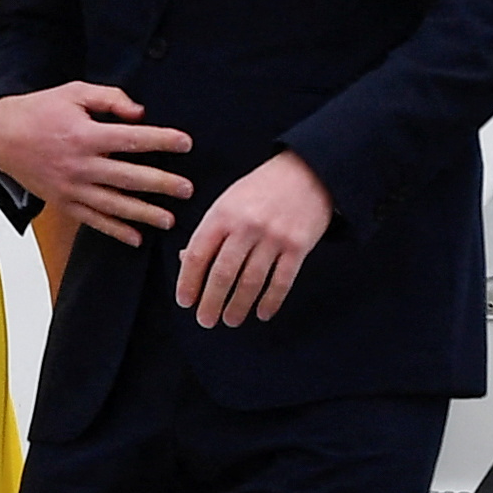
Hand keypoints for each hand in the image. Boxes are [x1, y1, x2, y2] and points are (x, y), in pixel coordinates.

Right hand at [0, 83, 193, 244]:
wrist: (1, 136)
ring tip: (169, 220)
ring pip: (113, 204)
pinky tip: (136, 238)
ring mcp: (71, 187)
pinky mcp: (63, 201)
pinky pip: (92, 219)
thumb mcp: (74, 92)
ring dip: (143, 213)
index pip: (132, 139)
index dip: (161, 140)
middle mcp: (80, 165)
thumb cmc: (40, 110)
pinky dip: (114, 230)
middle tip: (187, 189)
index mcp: (85, 135)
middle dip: (161, 184)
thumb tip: (140, 113)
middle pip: (128, 177)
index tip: (185, 143)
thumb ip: (109, 99)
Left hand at [177, 151, 331, 325]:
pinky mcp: (299, 246)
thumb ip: (209, 231)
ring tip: (230, 320)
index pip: (198, 255)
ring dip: (238, 306)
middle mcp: (247, 226)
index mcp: (222, 215)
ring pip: (251, 282)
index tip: (184, 302)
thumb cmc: (260, 190)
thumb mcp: (227, 202)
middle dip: (211, 302)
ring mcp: (274, 237)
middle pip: (223, 274)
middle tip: (205, 321)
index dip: (188, 282)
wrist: (308, 171)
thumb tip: (185, 262)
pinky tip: (262, 313)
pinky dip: (270, 301)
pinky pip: (281, 281)